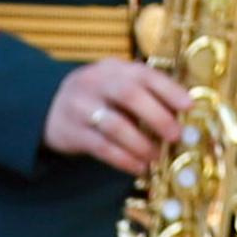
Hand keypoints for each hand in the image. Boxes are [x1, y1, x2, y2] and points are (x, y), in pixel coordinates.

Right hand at [43, 58, 189, 173]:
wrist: (47, 107)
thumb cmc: (97, 98)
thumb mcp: (115, 85)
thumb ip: (144, 94)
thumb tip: (184, 117)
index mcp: (114, 68)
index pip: (144, 73)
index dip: (169, 89)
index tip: (189, 106)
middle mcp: (96, 83)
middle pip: (129, 94)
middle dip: (156, 116)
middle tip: (176, 135)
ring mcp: (81, 106)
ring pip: (114, 125)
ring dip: (141, 143)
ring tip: (157, 156)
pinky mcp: (71, 131)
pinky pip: (101, 147)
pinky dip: (124, 159)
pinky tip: (139, 167)